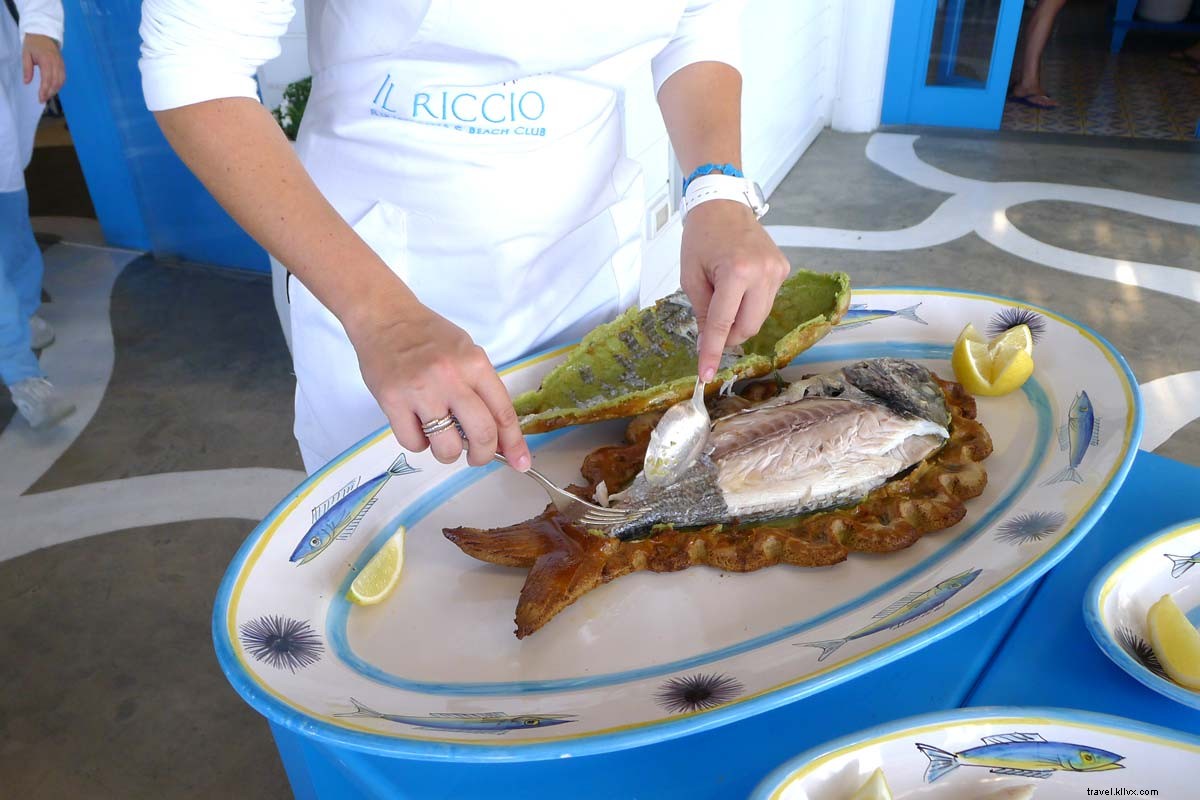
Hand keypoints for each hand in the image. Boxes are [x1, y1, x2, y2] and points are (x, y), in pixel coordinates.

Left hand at [22, 34, 64, 103]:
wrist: (44, 34)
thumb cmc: (33, 44)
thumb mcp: (25, 54)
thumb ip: (27, 69)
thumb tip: (27, 82)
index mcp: (46, 60)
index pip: (47, 79)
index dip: (44, 90)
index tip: (40, 98)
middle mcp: (56, 63)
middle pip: (55, 82)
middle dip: (50, 92)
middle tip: (43, 99)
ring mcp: (61, 64)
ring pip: (61, 81)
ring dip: (55, 90)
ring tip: (47, 95)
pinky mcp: (63, 65)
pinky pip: (63, 78)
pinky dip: (59, 85)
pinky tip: (53, 89)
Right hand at [345, 294, 530, 469]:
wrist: (385, 316)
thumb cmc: (429, 336)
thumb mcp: (467, 353)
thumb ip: (483, 390)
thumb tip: (499, 435)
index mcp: (475, 364)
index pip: (503, 413)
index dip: (514, 444)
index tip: (521, 463)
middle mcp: (451, 378)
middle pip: (481, 434)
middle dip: (483, 455)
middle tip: (476, 456)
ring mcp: (420, 391)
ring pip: (446, 447)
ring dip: (448, 453)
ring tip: (441, 437)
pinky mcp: (392, 401)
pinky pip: (414, 443)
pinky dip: (419, 443)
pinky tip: (416, 425)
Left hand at [679, 200, 789, 380]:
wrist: (723, 204)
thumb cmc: (701, 237)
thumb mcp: (691, 276)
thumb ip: (701, 311)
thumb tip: (707, 343)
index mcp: (736, 272)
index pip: (722, 323)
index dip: (712, 352)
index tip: (706, 375)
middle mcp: (762, 273)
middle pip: (748, 327)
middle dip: (728, 337)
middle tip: (711, 331)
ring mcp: (777, 271)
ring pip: (759, 317)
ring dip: (739, 320)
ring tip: (723, 299)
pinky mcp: (783, 269)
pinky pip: (766, 301)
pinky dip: (750, 304)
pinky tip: (738, 287)